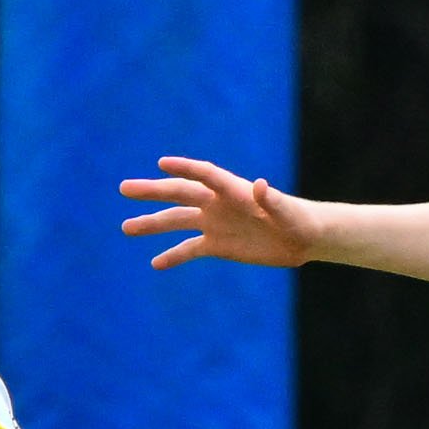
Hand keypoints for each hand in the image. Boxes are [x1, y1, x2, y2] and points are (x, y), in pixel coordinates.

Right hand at [120, 158, 320, 269]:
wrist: (303, 238)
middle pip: (179, 194)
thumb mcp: (286, 211)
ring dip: (152, 224)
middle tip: (124, 188)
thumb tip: (260, 184)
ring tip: (126, 227)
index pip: (204, 175)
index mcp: (233, 190)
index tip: (161, 164)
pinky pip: (189, 249)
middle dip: (152, 191)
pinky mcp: (217, 245)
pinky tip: (155, 263)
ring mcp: (215, 224)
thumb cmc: (298, 219)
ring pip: (177, 221)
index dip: (184, 169)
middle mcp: (218, 204)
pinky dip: (172, 256)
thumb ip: (271, 199)